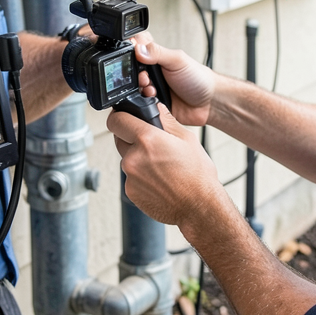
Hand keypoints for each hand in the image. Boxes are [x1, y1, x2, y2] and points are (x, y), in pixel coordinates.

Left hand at [108, 104, 220, 226]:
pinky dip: (140, 176)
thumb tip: (155, 107)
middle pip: (120, 139)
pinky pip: (131, 177)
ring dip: (137, 158)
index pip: (116, 120)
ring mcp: (130, 177)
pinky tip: (159, 180)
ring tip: (161, 166)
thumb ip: (166, 120)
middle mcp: (133, 158)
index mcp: (147, 140)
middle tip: (152, 145)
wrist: (199, 207)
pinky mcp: (130, 192)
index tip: (125, 118)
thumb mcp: (187, 139)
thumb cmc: (197, 176)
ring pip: (126, 159)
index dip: (120, 117)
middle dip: (131, 138)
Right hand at [131, 39, 214, 125]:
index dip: (131, 52)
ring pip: (132, 87)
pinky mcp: (150, 104)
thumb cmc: (198, 78)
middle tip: (145, 77)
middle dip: (134, 74)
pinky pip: (138, 104)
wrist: (209, 103)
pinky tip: (153, 99)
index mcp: (156, 56)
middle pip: (129, 69)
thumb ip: (157, 52)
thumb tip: (138, 48)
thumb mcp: (178, 60)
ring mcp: (150, 87)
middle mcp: (151, 71)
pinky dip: (143, 102)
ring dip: (139, 88)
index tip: (135, 57)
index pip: (135, 47)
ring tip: (151, 88)